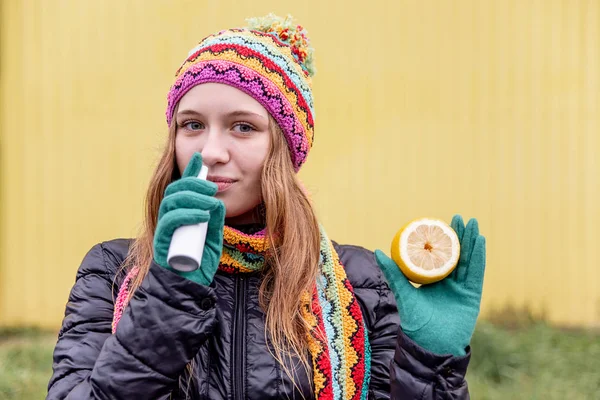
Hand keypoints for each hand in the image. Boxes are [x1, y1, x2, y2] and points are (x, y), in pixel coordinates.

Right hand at [153, 152, 225, 285]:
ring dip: (193, 197)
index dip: (188, 172)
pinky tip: (203, 214)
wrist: (190, 288)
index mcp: (180, 215)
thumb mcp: (213, 238)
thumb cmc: (200, 264)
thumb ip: (215, 221)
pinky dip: (187, 214)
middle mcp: (168, 219)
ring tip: (211, 201)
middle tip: (213, 186)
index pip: (181, 188)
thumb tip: (217, 202)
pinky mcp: (160, 241)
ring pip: (171, 202)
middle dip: (193, 183)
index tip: (199, 158)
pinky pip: (170, 221)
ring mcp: (163, 229)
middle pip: (174, 191)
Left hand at [375, 215, 485, 355]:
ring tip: (473, 223)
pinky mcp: (473, 295)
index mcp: (433, 280)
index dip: (442, 239)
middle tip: (461, 217)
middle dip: (460, 235)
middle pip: (457, 254)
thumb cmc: (415, 323)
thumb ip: (394, 274)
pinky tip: (480, 242)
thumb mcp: (404, 293)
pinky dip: (478, 257)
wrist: (431, 345)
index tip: (442, 222)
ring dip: (472, 241)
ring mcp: (462, 288)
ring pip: (468, 260)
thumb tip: (378, 251)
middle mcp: (449, 283)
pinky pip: (476, 273)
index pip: (440, 255)